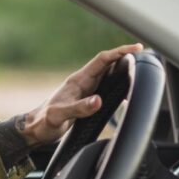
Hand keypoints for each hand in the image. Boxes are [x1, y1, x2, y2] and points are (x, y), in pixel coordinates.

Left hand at [16, 43, 143, 146]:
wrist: (35, 129)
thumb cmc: (44, 122)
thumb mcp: (60, 115)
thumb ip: (79, 108)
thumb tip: (99, 100)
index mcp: (78, 81)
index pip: (102, 60)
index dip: (119, 52)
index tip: (136, 49)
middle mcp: (83, 82)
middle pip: (107, 64)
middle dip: (125, 57)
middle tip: (143, 55)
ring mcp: (85, 90)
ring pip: (107, 75)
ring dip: (122, 70)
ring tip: (138, 68)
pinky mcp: (85, 99)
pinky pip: (105, 87)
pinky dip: (117, 85)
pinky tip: (125, 91)